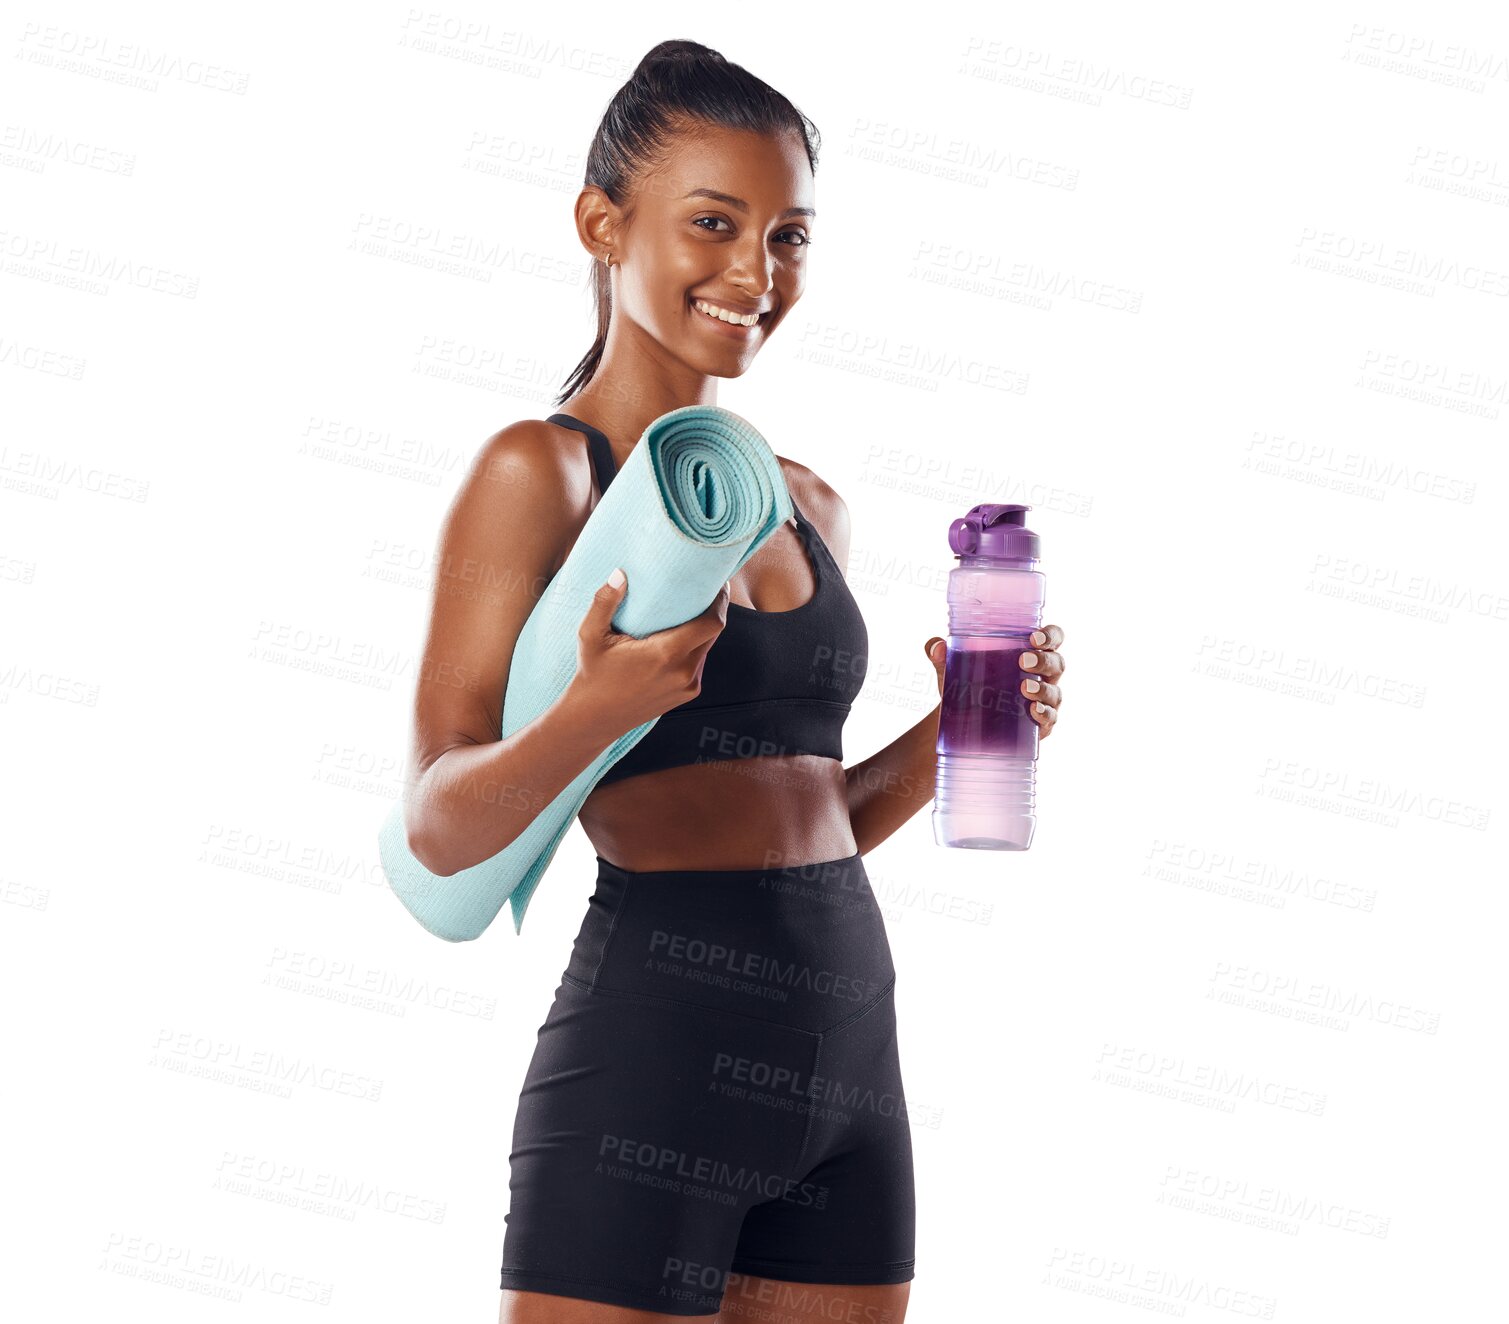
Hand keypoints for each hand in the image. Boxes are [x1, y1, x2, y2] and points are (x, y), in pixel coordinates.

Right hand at [571, 569, 730, 736]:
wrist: (594, 718)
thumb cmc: (592, 673)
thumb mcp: (590, 636)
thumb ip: (604, 602)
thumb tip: (620, 573)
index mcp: (666, 654)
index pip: (713, 623)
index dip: (721, 601)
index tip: (717, 583)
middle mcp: (684, 672)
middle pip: (713, 633)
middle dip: (712, 610)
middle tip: (701, 590)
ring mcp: (688, 686)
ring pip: (706, 648)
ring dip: (701, 630)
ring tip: (687, 611)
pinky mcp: (687, 694)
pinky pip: (698, 663)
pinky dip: (693, 648)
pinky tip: (677, 638)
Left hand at [924, 624, 1065, 739]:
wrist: (961, 722)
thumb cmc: (967, 683)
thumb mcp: (952, 668)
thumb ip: (941, 654)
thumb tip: (936, 647)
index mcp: (1029, 652)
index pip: (1052, 638)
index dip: (1050, 635)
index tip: (1034, 637)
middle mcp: (1043, 675)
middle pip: (1057, 663)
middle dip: (1044, 660)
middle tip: (1023, 661)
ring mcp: (1044, 700)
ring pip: (1054, 692)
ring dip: (1043, 689)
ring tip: (1025, 688)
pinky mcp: (1040, 724)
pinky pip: (1050, 718)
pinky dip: (1045, 714)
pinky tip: (1034, 711)